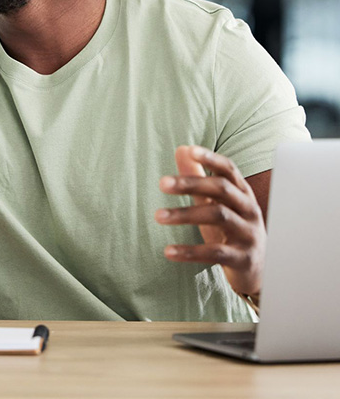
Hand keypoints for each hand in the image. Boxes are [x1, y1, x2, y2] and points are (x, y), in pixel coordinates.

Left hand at [154, 145, 265, 297]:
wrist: (260, 270)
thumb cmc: (232, 229)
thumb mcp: (215, 202)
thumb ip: (198, 177)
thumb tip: (181, 148)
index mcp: (242, 193)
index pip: (229, 169)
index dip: (211, 158)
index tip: (190, 150)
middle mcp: (249, 209)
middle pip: (222, 189)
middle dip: (191, 184)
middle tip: (161, 183)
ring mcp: (249, 234)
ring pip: (218, 216)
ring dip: (185, 214)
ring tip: (158, 216)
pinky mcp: (243, 259)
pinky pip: (215, 252)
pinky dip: (190, 252)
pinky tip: (168, 251)